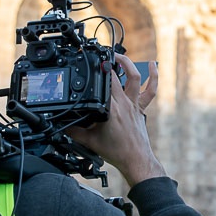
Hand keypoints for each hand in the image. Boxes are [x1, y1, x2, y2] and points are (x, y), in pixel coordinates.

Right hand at [67, 54, 164, 185]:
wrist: (135, 160)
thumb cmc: (116, 152)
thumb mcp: (89, 141)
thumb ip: (74, 132)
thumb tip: (61, 126)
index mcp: (111, 108)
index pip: (104, 83)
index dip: (98, 69)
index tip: (91, 60)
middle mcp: (124, 103)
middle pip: (116, 76)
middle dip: (108, 62)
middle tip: (99, 55)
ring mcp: (134, 104)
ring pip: (135, 78)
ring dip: (127, 64)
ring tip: (119, 56)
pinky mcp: (141, 108)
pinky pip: (150, 90)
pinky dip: (154, 76)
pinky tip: (153, 65)